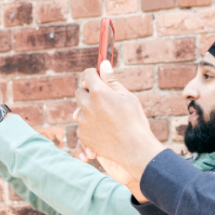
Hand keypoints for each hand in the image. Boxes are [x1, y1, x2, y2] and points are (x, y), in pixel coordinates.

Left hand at [75, 62, 163, 202]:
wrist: (135, 150)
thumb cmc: (135, 121)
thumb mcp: (127, 97)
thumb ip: (112, 81)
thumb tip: (104, 64)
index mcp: (99, 92)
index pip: (88, 74)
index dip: (94, 74)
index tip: (99, 78)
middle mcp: (87, 105)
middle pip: (79, 91)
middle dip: (89, 93)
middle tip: (103, 99)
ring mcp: (83, 121)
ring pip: (81, 110)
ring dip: (90, 111)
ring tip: (108, 119)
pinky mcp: (83, 135)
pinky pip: (83, 125)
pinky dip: (91, 126)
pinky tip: (106, 130)